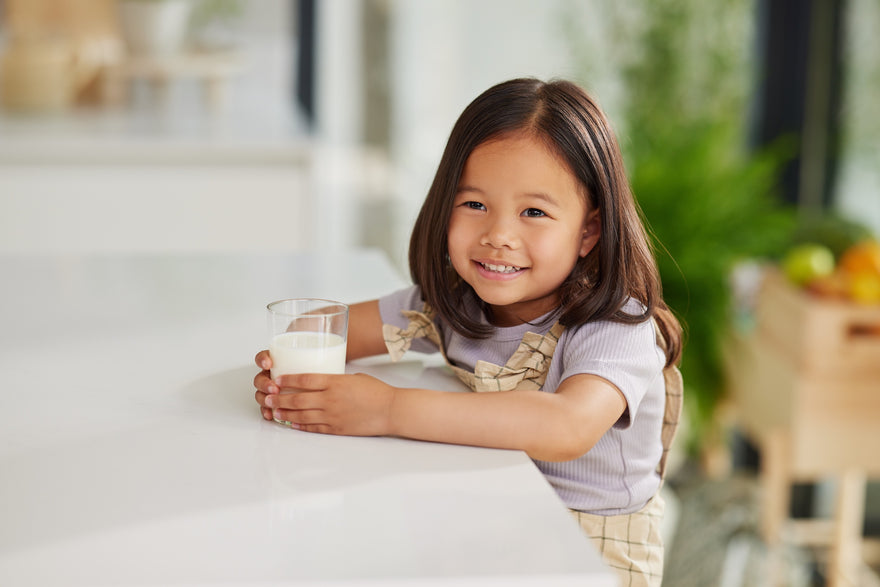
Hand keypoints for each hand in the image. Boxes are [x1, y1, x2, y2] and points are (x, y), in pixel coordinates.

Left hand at [253, 349, 395, 435]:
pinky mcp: (336, 428)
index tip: (277, 379)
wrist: (390, 410)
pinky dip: (300, 425)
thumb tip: (322, 383)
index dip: (288, 380)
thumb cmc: (376, 392)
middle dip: (280, 398)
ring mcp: (332, 415)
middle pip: (298, 398)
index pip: (305, 379)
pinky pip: (313, 428)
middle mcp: (330, 399)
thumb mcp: (354, 378)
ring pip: (302, 414)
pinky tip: (292, 423)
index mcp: (335, 382)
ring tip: (274, 411)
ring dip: (285, 413)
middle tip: (268, 398)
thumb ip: (335, 381)